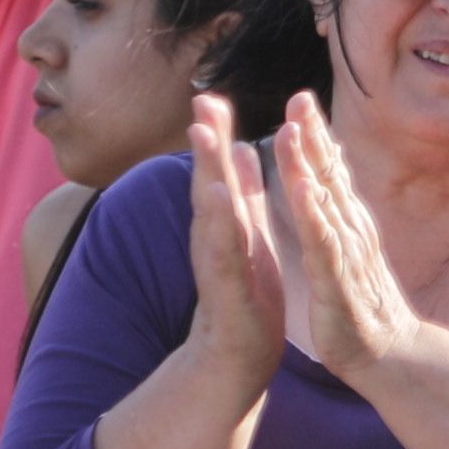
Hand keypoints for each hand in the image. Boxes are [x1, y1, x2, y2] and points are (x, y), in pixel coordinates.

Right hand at [178, 96, 288, 395]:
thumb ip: (241, 191)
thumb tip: (234, 145)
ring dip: (207, 174)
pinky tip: (220, 199)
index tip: (212, 93)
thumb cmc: (244, 291)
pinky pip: (223, 254)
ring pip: (211, 213)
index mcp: (225, 222)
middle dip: (208, 142)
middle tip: (203, 100)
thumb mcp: (246, 232)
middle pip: (209, 181)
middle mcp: (215, 237)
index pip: (218, 171)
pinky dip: (221, 226)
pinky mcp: (227, 290)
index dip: (216, 134)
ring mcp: (217, 262)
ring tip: (205, 137)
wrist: (239, 355)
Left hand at [260, 94, 428, 381]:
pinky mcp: (338, 283)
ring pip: (324, 203)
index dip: (317, 134)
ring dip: (308, 166)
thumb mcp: (347, 250)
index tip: (300, 97)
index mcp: (347, 224)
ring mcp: (347, 255)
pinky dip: (313, 217)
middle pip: (330, 176)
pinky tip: (302, 193)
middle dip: (314, 135)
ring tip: (291, 132)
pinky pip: (323, 245)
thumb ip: (338, 214)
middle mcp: (351, 231)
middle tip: (299, 96)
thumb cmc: (361, 303)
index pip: (331, 172)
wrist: (388, 355)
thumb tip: (330, 179)